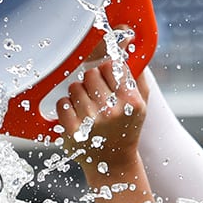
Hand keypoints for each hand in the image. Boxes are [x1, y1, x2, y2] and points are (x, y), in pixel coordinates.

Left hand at [54, 57, 149, 184]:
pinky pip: (62, 103)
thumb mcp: (140, 101)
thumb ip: (136, 71)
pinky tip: (77, 117)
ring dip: (78, 94)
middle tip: (97, 97)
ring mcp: (91, 122)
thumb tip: (127, 38)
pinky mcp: (73, 132)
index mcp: (131, 101)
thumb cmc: (126, 126)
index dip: (106, 72)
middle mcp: (112, 111)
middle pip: (90, 73)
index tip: (107, 81)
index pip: (111, 66)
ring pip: (75, 86)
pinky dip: (66, 107)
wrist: (114, 164)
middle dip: (91, 82)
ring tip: (88, 109)